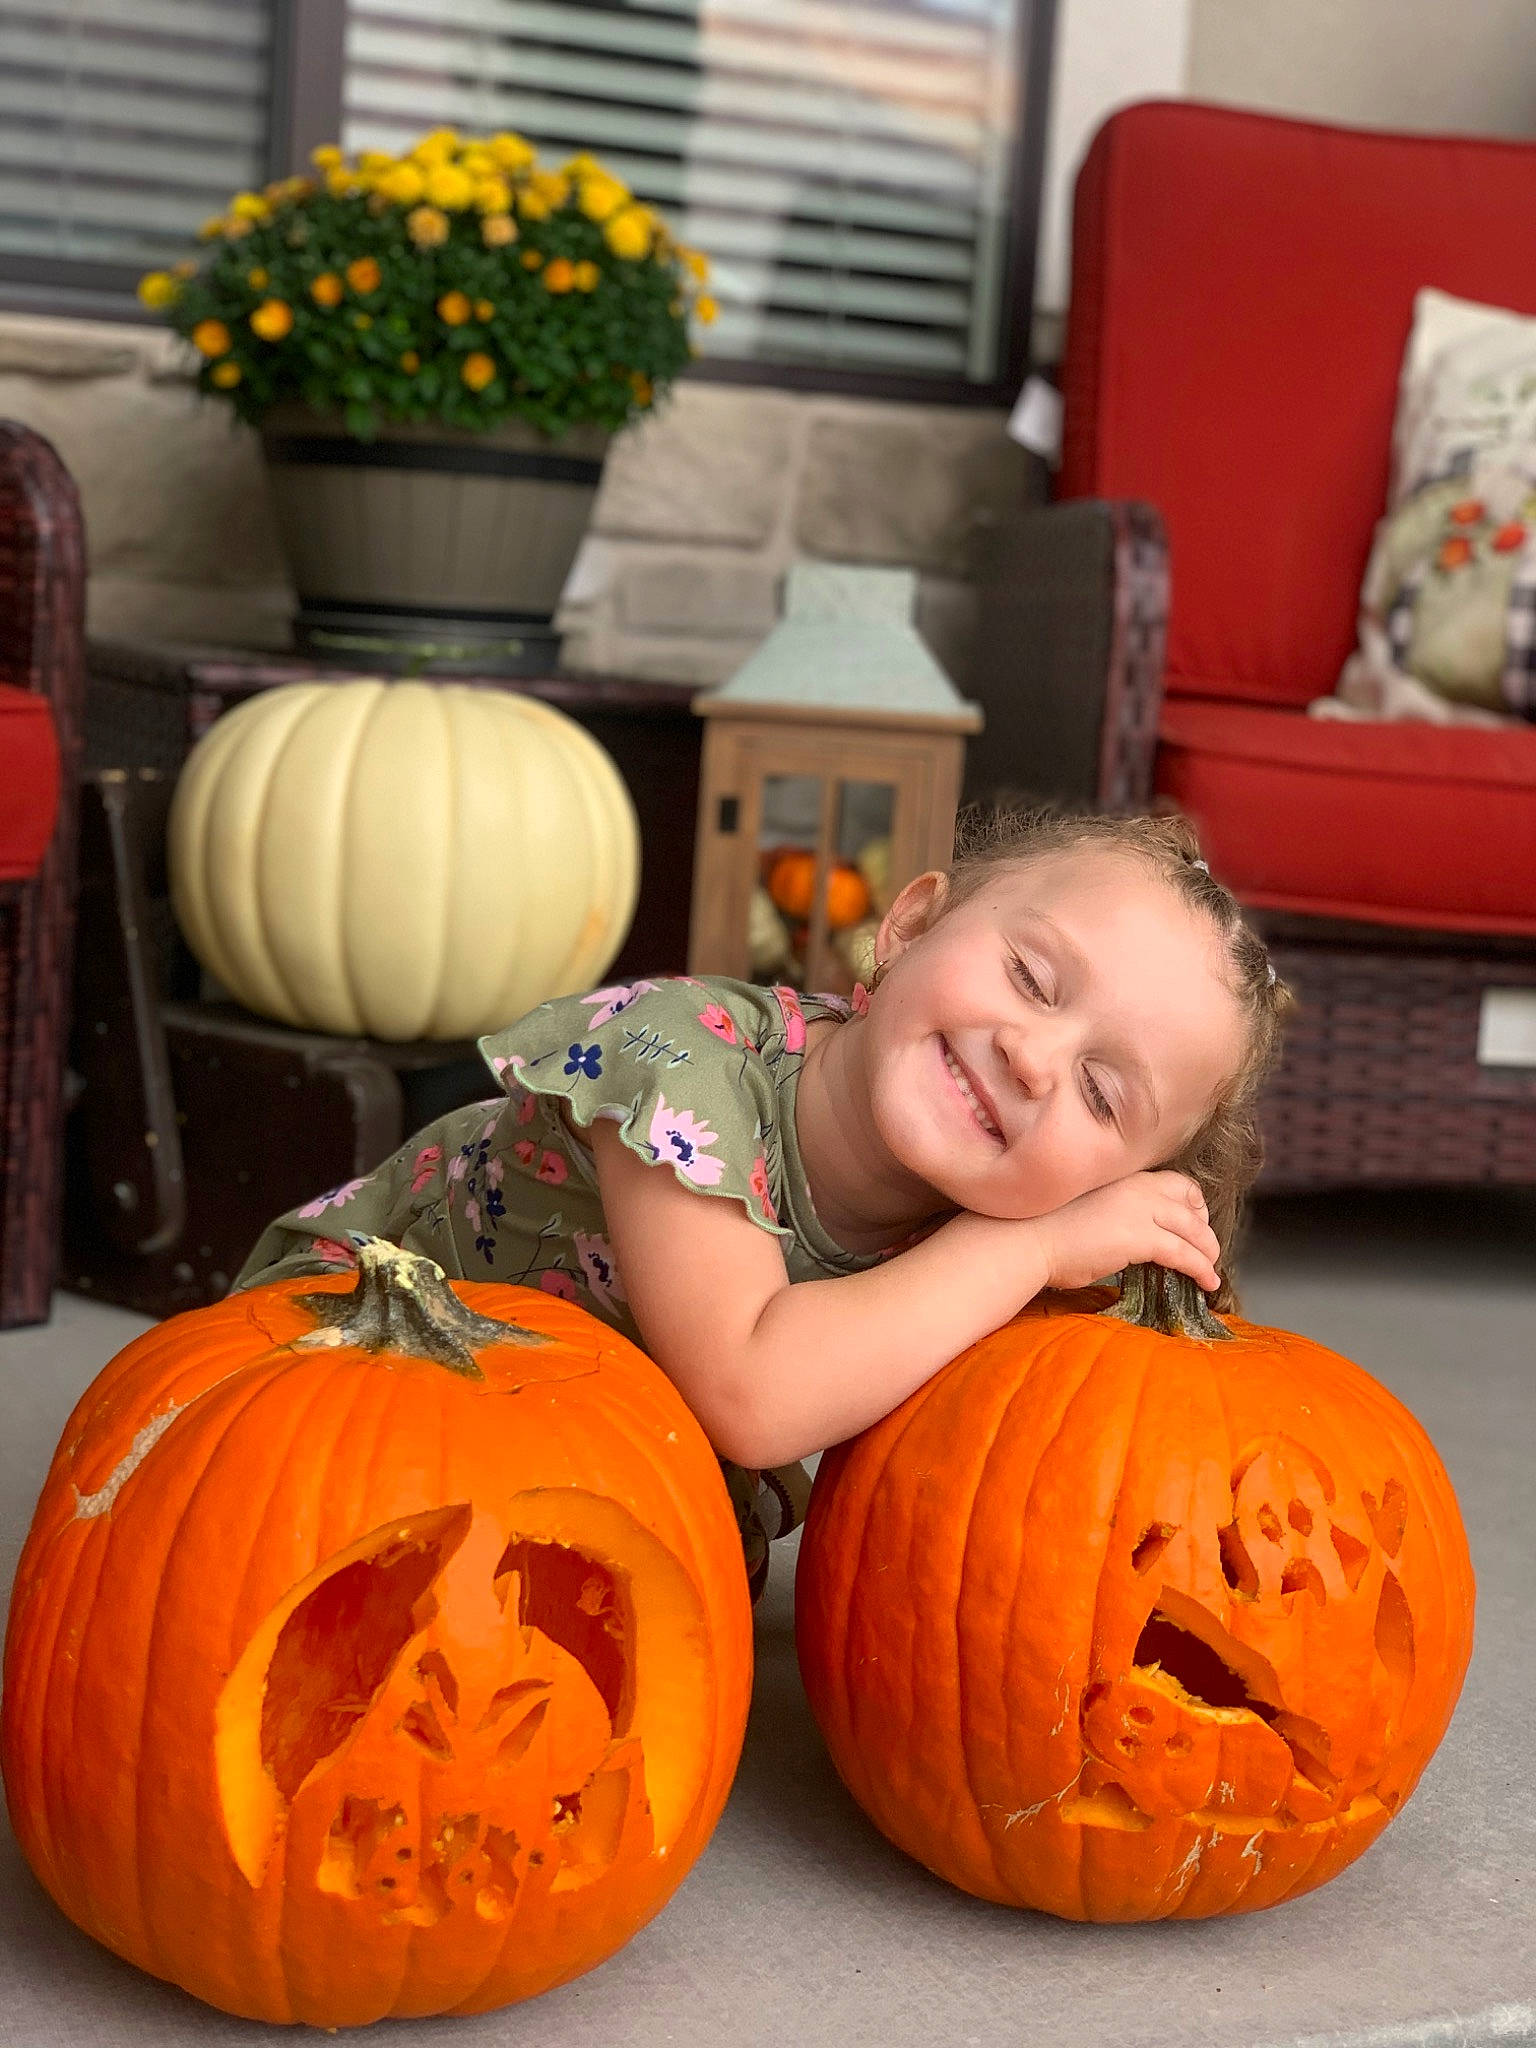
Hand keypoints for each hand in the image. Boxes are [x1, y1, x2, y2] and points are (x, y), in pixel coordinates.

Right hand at [1027, 1171, 1221, 1294]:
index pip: (1177, 1182)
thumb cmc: (1044, 1228)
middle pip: (1191, 1203)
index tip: (1193, 1222)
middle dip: (1205, 1228)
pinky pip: (1185, 1253)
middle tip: (1206, 1249)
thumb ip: (1116, 1210)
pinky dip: (1201, 1268)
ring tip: (1211, 1269)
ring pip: (1194, 1230)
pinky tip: (1207, 1281)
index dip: (1193, 1204)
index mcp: (1124, 1177)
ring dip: (1208, 1251)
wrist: (1027, 1240)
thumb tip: (1131, 1231)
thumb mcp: (1088, 1205)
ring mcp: (1140, 1210)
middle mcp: (1137, 1187)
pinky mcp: (1141, 1238)